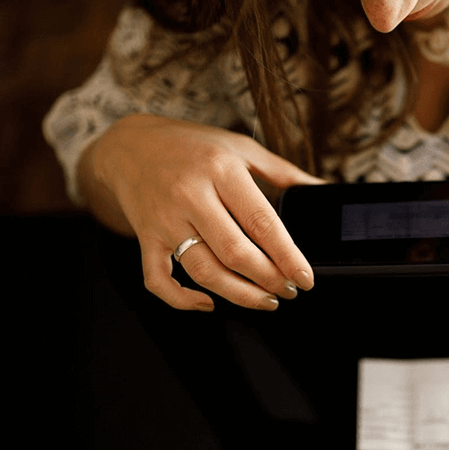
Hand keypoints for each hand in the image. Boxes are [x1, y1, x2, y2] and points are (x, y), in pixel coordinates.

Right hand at [85, 114, 323, 310]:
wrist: (129, 146)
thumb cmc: (192, 146)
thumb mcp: (241, 148)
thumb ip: (282, 172)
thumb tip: (319, 189)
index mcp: (220, 171)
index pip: (261, 222)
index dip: (287, 256)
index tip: (306, 278)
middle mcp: (190, 196)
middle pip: (235, 252)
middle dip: (269, 279)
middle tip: (290, 290)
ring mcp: (164, 220)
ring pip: (204, 271)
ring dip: (239, 294)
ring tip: (266, 300)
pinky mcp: (145, 239)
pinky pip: (159, 280)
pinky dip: (182, 300)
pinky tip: (209, 303)